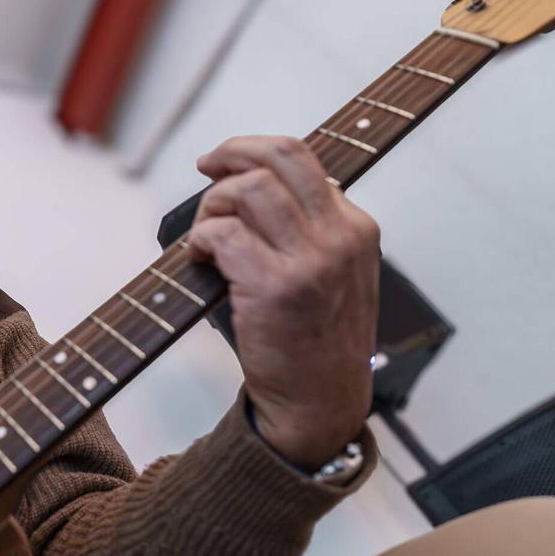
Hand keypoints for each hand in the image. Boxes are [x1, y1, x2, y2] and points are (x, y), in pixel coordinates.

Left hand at [185, 135, 379, 469]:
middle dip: (232, 151)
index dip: (254, 154)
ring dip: (213, 204)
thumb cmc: (314, 340)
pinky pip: (225, 235)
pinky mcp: (278, 288)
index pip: (303, 160)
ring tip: (205, 234)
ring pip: (250, 189)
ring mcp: (313, 262)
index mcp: (356, 228)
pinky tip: (198, 258)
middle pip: (282, 154)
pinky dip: (201, 239)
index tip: (224, 165)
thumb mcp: (335, 274)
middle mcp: (341, 237)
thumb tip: (259, 184)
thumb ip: (311, 229)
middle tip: (206, 167)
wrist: (319, 404)